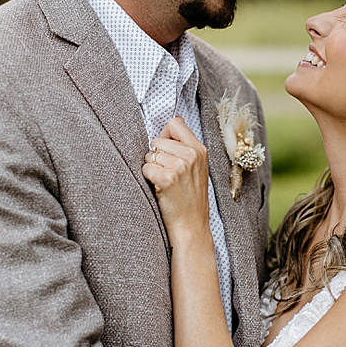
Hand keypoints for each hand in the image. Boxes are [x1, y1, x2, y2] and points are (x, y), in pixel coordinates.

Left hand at [142, 117, 212, 238]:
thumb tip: (173, 122)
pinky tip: (160, 188)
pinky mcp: (167, 178)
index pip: (175, 124)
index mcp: (200, 150)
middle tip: (168, 172)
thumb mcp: (198, 167)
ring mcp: (180, 166)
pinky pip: (145, 168)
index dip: (165, 135)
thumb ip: (186, 146)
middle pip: (158, 140)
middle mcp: (191, 155)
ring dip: (152, 168)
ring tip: (164, 181)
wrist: (191, 224)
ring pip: (150, 155)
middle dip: (157, 155)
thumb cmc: (191, 197)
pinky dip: (148, 178)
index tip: (166, 148)